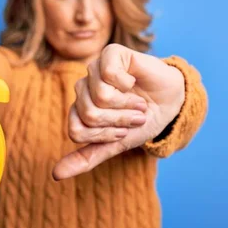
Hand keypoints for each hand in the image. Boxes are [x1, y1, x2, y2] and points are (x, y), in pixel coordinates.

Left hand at [52, 44, 185, 180]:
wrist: (172, 101)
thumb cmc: (143, 120)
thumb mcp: (117, 143)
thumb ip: (87, 157)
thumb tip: (55, 175)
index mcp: (80, 109)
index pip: (76, 131)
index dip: (105, 135)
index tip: (123, 131)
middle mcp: (83, 88)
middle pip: (90, 114)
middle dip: (120, 120)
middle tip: (136, 115)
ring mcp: (95, 69)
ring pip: (101, 96)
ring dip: (127, 105)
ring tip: (138, 102)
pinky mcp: (110, 53)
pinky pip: (109, 75)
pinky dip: (128, 84)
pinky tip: (134, 81)